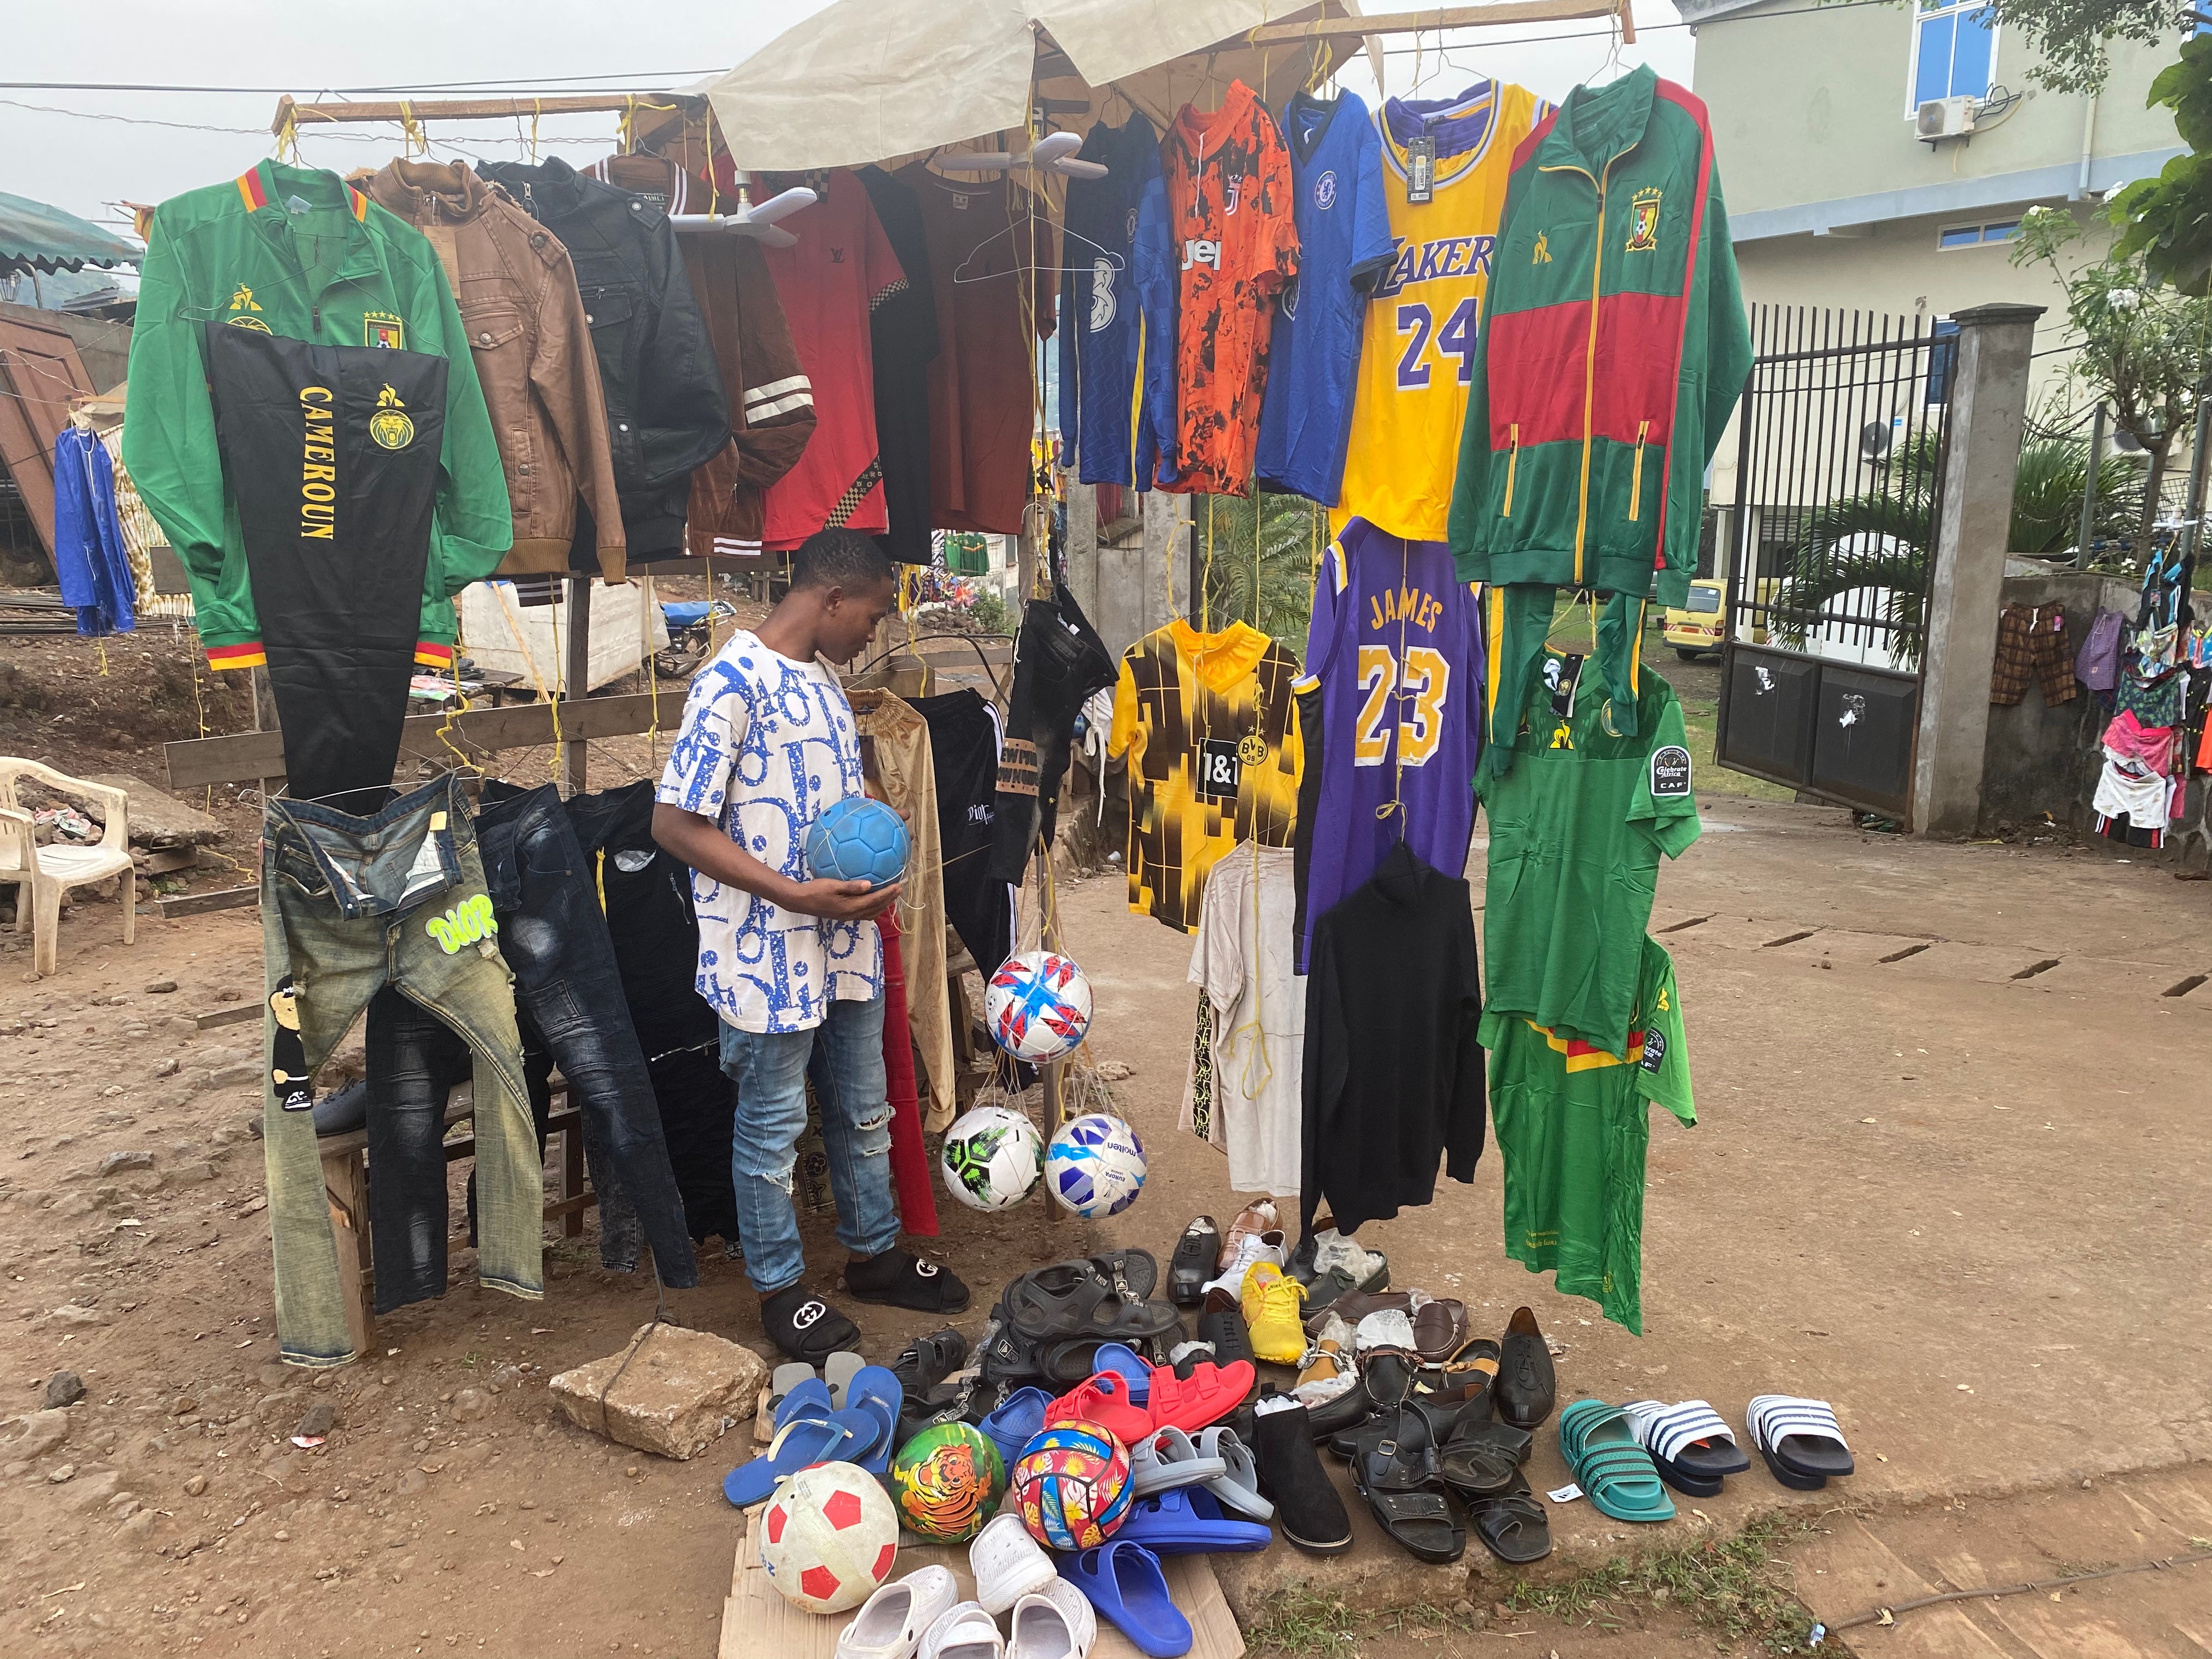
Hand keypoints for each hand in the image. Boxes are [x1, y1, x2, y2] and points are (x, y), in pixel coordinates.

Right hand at [783, 877, 900, 921]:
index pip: (874, 901)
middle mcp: (852, 915)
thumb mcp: (833, 885)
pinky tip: (874, 901)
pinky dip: (873, 908)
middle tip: (899, 889)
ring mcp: (848, 917)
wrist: (801, 901)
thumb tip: (869, 884)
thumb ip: (851, 886)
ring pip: (871, 913)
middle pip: (875, 908)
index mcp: (850, 907)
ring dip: (882, 905)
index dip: (887, 894)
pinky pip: (864, 914)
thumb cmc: (816, 890)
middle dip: (889, 900)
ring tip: (890, 896)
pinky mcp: (844, 916)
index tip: (898, 886)